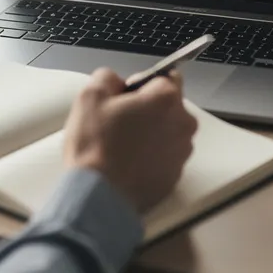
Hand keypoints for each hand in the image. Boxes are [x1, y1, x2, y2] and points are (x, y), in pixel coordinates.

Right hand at [63, 68, 197, 212]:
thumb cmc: (96, 148)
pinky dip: (151, 157)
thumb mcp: (90, 96)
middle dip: (148, 110)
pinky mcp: (175, 177)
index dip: (142, 85)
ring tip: (121, 146)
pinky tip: (127, 163)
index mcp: (166, 99)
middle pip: (169, 106)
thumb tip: (114, 81)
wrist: (99, 196)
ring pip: (168, 132)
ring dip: (150, 134)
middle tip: (119, 123)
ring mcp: (181, 153)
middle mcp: (182, 124)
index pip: (165, 76)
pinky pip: (165, 157)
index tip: (125, 97)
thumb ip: (107, 77)